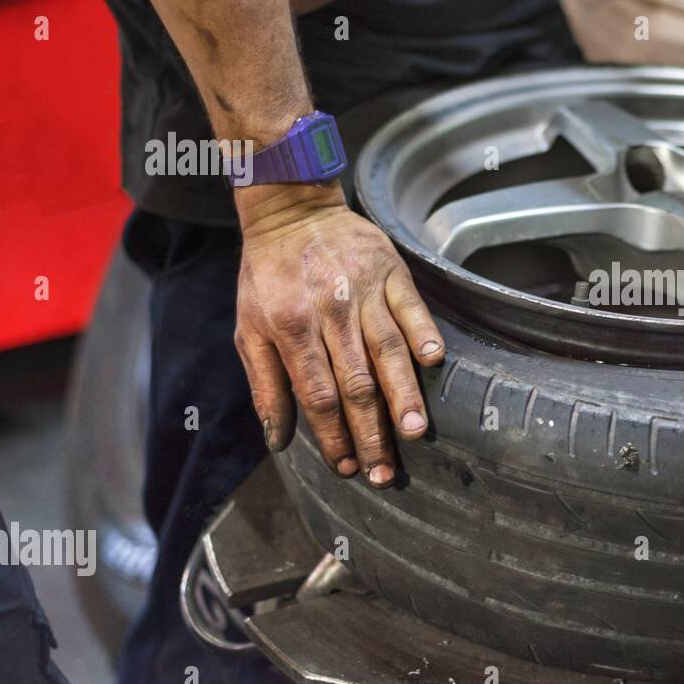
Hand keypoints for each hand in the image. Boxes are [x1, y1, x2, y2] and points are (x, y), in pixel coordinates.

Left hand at [233, 184, 444, 486]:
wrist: (291, 212)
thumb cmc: (268, 277)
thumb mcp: (249, 329)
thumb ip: (265, 386)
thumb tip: (279, 440)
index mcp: (291, 328)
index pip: (317, 395)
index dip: (334, 435)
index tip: (348, 467)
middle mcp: (330, 311)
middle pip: (357, 382)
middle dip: (372, 431)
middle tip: (386, 470)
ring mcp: (364, 290)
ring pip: (388, 350)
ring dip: (403, 395)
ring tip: (416, 431)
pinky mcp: (391, 271)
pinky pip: (412, 307)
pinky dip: (424, 333)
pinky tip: (434, 362)